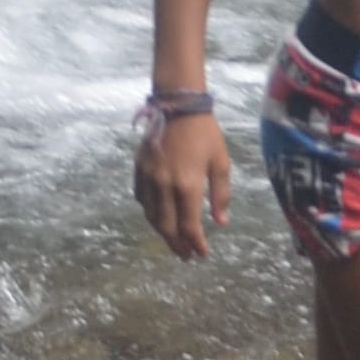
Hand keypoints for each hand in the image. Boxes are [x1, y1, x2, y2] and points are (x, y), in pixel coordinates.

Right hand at [134, 112, 231, 259]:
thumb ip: (220, 195)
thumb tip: (220, 223)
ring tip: (173, 240)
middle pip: (167, 227)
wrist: (177, 104)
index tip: (202, 254)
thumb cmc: (205, 133)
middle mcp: (164, 186)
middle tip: (185, 255)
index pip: (189, 227)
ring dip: (162, 232)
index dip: (196, 244)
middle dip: (177, 245)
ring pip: (151, 216)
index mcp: (187, 185)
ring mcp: (148, 177)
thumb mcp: (220, 162)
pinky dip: (149, 212)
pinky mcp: (138, 169)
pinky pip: (140, 198)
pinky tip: (158, 215)